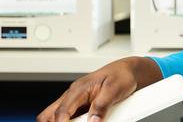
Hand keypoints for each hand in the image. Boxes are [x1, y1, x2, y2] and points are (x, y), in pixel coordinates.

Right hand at [36, 56, 161, 121]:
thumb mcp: (114, 89)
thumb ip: (102, 105)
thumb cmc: (121, 75)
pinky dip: (71, 121)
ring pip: (55, 115)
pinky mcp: (80, 106)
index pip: (62, 110)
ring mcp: (75, 101)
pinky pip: (68, 117)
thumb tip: (92, 121)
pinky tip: (84, 121)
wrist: (127, 71)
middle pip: (49, 114)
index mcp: (79, 89)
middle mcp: (73, 95)